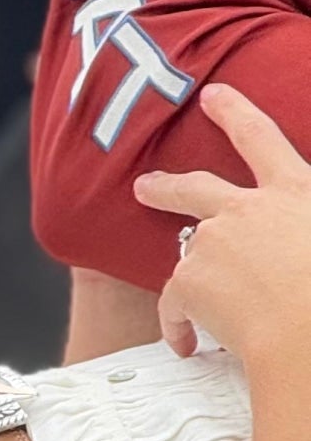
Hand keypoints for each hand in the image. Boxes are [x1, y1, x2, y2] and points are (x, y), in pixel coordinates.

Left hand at [134, 83, 310, 366]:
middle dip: (167, 185)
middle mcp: (248, 209)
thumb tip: (298, 237)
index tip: (214, 97)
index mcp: (295, 192)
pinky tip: (187, 344)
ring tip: (192, 301)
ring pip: (188, 252)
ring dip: (188, 272)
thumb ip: (303, 222)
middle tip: (144, 186)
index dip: (235, 113)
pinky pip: (174, 304)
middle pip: (196, 186)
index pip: (262, 139)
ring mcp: (214, 242)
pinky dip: (178, 324)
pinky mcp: (189, 280)